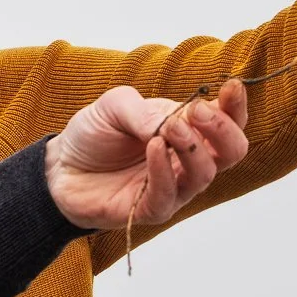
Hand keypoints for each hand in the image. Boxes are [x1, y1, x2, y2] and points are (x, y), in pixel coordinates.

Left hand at [46, 81, 251, 230]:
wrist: (60, 166)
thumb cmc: (94, 133)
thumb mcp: (115, 105)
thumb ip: (145, 110)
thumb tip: (175, 122)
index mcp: (187, 128)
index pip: (228, 121)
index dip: (236, 106)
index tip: (232, 87)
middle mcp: (187, 159)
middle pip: (231, 151)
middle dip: (223, 129)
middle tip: (198, 112)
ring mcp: (172, 186)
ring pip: (205, 174)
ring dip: (192, 148)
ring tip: (169, 129)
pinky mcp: (150, 209)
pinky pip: (169, 195)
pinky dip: (164, 170)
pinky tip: (153, 147)